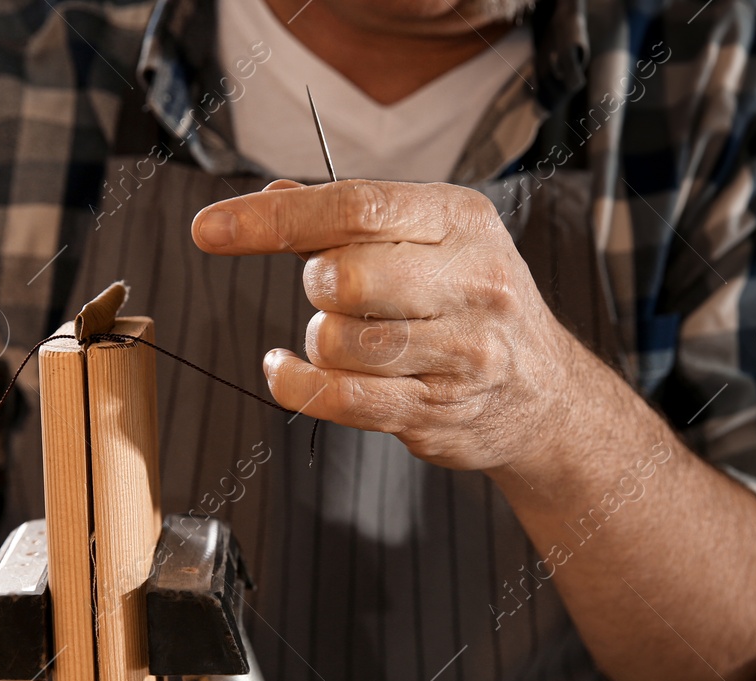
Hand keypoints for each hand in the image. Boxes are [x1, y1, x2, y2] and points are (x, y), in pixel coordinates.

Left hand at [191, 179, 585, 474]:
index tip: (210, 230)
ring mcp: (460, 350)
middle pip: (343, 275)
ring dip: (318, 341)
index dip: (272, 219)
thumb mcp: (430, 240)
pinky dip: (296, 385)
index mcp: (460, 220)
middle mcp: (470, 280)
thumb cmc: (471, 304)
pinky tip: (287, 371)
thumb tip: (272, 198)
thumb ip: (350, 219)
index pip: (354, 207)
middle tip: (332, 294)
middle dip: (314, 287)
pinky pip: (338, 398)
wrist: (544, 395)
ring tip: (347, 338)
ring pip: (337, 341)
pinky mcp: (436, 408)